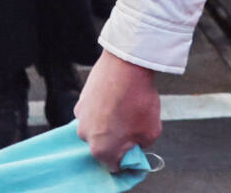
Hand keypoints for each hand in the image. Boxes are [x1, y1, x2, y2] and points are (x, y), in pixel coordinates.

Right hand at [75, 53, 161, 171]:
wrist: (126, 64)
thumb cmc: (139, 101)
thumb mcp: (151, 132)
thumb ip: (142, 147)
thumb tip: (135, 145)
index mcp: (102, 150)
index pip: (115, 167)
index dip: (129, 160)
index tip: (138, 150)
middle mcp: (85, 136)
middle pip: (104, 147)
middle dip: (118, 141)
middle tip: (134, 127)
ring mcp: (80, 117)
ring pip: (98, 129)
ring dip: (109, 125)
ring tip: (125, 109)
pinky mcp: (80, 100)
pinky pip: (94, 113)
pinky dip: (103, 110)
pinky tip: (117, 99)